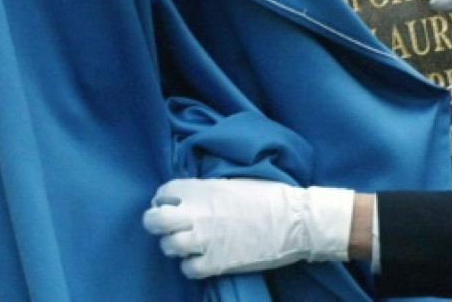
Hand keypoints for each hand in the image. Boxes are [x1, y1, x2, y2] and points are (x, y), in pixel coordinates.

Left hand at [142, 178, 353, 278]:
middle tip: (167, 225)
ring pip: (168, 246)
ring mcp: (203, 241)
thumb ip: (207, 191)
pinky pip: (187, 268)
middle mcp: (197, 214)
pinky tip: (201, 259)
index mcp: (203, 189)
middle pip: (155, 220)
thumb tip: (193, 198)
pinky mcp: (214, 264)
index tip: (171, 203)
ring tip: (188, 243)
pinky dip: (191, 265)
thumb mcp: (234, 183)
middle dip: (156, 222)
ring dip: (175, 245)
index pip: (165, 191)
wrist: (295, 221)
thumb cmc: (270, 197)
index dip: (164, 198)